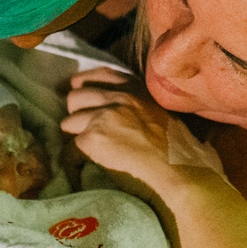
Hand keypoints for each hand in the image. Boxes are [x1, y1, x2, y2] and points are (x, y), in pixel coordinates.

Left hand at [59, 68, 180, 192]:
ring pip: (68, 123)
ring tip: (84, 154)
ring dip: (75, 138)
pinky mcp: (93, 139)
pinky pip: (69, 150)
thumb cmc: (174, 150)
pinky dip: (72, 163)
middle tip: (82, 132)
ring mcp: (103, 116)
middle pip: (76, 97)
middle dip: (76, 115)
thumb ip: (135, 104)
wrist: (178, 171)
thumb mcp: (158, 113)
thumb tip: (108, 110)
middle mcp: (118, 97)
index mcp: (134, 88)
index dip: (84, 85)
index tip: (80, 97)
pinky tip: (79, 172)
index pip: (100, 75)